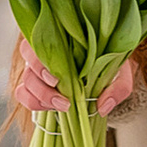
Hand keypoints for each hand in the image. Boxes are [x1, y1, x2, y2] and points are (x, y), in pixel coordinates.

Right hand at [10, 34, 135, 121]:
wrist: (110, 70)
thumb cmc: (112, 65)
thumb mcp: (122, 73)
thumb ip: (118, 87)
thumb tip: (102, 106)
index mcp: (59, 38)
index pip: (35, 43)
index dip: (39, 62)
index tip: (57, 79)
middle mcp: (44, 51)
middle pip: (27, 66)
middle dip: (42, 87)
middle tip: (64, 100)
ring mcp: (37, 68)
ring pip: (25, 83)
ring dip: (40, 98)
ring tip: (63, 106)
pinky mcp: (36, 85)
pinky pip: (24, 94)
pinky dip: (36, 103)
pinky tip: (54, 108)